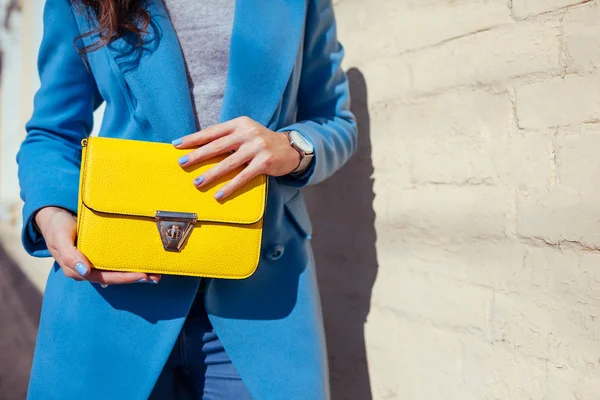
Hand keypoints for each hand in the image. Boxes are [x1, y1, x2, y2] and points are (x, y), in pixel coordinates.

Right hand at [35, 206, 160, 285]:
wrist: (54, 216)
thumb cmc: (58, 227)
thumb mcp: (60, 238)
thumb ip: (70, 255)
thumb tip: (85, 271)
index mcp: (78, 270)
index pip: (106, 277)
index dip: (125, 278)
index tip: (143, 275)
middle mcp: (88, 270)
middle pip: (115, 278)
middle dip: (136, 278)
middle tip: (156, 277)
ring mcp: (94, 263)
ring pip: (118, 272)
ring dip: (136, 272)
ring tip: (155, 273)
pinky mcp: (99, 255)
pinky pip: (116, 262)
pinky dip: (130, 263)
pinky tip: (144, 263)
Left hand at [173, 117, 300, 198]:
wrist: (290, 148)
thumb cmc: (261, 142)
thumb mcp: (245, 133)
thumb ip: (227, 137)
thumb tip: (200, 149)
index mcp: (239, 124)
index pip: (212, 131)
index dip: (194, 138)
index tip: (177, 145)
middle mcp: (248, 133)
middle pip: (218, 145)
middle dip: (198, 155)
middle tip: (182, 163)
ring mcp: (257, 147)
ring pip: (229, 163)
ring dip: (211, 174)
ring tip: (197, 182)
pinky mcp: (265, 162)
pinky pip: (243, 176)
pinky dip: (230, 186)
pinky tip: (218, 194)